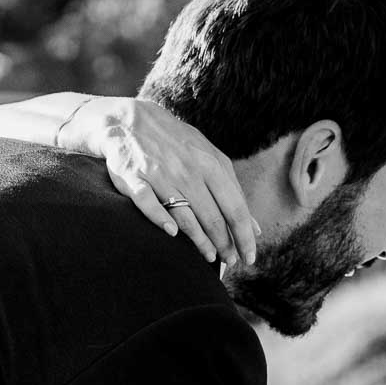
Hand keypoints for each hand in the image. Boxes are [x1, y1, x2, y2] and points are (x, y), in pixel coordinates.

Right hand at [64, 97, 257, 267]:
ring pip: (185, 216)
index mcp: (211, 164)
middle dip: (225, 244)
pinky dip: (160, 220)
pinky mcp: (134, 179)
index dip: (244, 236)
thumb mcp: (210, 159)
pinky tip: (172, 234)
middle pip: (213, 216)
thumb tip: (255, 228)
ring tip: (209, 257)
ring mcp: (160, 175)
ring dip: (200, 241)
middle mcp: (188, 170)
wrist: (130, 121)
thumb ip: (232, 191)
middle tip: (230, 263)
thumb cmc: (177, 145)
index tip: (250, 258)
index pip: (235, 208)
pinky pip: (148, 204)